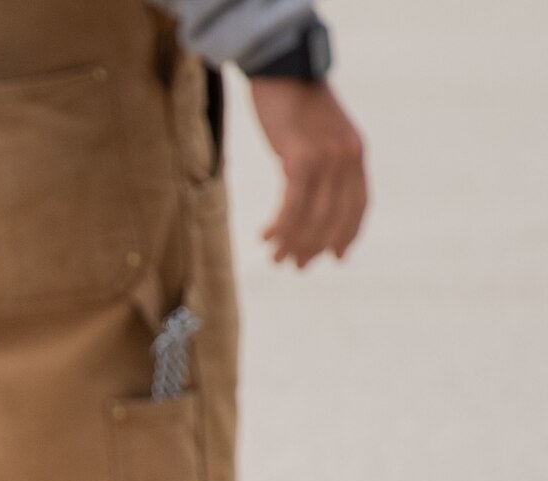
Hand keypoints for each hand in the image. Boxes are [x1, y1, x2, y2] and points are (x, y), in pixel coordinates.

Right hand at [248, 77, 367, 267]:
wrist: (281, 69)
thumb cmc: (295, 99)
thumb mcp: (321, 132)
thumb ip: (325, 159)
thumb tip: (314, 191)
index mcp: (356, 153)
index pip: (359, 205)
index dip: (347, 235)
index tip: (335, 258)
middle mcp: (347, 158)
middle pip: (335, 218)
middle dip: (314, 247)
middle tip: (294, 266)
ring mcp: (326, 159)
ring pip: (313, 216)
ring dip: (293, 243)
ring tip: (276, 258)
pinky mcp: (301, 158)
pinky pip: (293, 205)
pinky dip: (281, 226)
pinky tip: (266, 236)